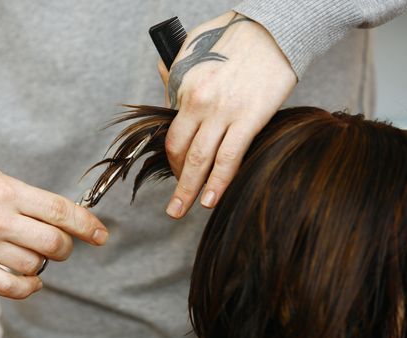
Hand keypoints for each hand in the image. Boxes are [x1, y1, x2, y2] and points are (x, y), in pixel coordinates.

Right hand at [0, 160, 107, 298]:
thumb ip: (26, 195)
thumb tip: (58, 214)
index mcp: (7, 193)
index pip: (59, 211)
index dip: (86, 224)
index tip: (100, 233)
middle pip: (53, 243)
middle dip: (68, 245)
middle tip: (63, 241)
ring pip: (35, 265)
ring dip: (46, 261)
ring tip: (35, 251)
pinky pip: (9, 288)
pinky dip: (29, 286)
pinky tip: (32, 278)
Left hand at [158, 12, 296, 217]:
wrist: (271, 28)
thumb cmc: (231, 36)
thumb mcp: (191, 49)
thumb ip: (175, 74)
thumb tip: (164, 85)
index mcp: (184, 89)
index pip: (171, 135)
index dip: (171, 159)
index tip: (177, 172)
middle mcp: (199, 104)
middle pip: (180, 153)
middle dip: (176, 184)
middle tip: (173, 208)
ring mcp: (224, 112)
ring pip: (201, 160)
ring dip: (191, 191)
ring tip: (184, 211)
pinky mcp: (250, 118)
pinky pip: (231, 157)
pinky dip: (220, 181)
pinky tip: (212, 199)